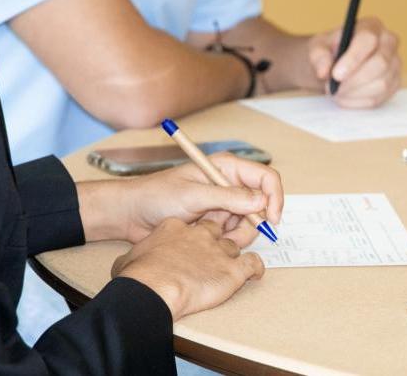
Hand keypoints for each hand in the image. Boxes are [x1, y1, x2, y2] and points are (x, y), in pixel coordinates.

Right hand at [112, 218, 264, 320]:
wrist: (154, 288)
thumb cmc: (139, 274)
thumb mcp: (130, 257)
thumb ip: (137, 255)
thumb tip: (127, 263)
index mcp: (177, 228)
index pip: (192, 224)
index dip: (194, 234)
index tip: (190, 244)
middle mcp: (201, 234)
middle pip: (218, 228)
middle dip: (219, 235)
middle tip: (217, 246)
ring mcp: (218, 250)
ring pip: (236, 243)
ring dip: (235, 252)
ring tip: (232, 263)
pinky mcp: (232, 269)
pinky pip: (253, 263)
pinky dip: (256, 268)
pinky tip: (253, 273)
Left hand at [122, 152, 282, 246]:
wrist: (132, 214)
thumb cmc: (157, 196)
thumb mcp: (194, 196)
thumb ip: (229, 198)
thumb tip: (262, 201)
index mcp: (227, 167)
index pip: (266, 178)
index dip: (274, 198)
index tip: (271, 219)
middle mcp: (230, 183)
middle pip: (262, 204)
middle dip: (253, 222)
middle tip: (231, 234)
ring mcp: (225, 204)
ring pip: (250, 222)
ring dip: (236, 233)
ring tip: (209, 232)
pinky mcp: (218, 220)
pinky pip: (236, 233)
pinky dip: (226, 239)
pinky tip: (205, 236)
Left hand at [308, 17, 400, 107]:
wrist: (334, 67)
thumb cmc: (328, 53)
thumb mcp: (317, 49)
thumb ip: (318, 57)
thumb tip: (324, 71)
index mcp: (371, 26)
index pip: (368, 40)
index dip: (353, 59)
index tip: (336, 75)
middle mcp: (389, 42)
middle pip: (380, 64)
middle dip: (354, 81)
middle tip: (333, 88)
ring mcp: (394, 64)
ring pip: (381, 84)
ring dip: (354, 93)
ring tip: (335, 92)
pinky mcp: (393, 84)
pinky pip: (378, 98)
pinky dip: (357, 102)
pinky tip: (344, 98)